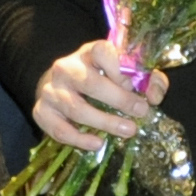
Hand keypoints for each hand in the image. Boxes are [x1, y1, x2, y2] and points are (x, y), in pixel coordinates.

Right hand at [32, 39, 167, 153]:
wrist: (58, 83)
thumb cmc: (99, 77)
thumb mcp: (122, 70)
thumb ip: (146, 79)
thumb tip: (155, 96)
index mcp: (88, 52)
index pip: (101, 51)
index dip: (119, 68)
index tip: (135, 85)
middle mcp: (66, 68)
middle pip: (90, 83)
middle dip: (118, 99)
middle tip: (141, 112)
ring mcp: (50, 90)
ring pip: (76, 108)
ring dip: (104, 122)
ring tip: (128, 131)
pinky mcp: (41, 112)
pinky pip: (59, 129)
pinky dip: (79, 139)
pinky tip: (98, 144)